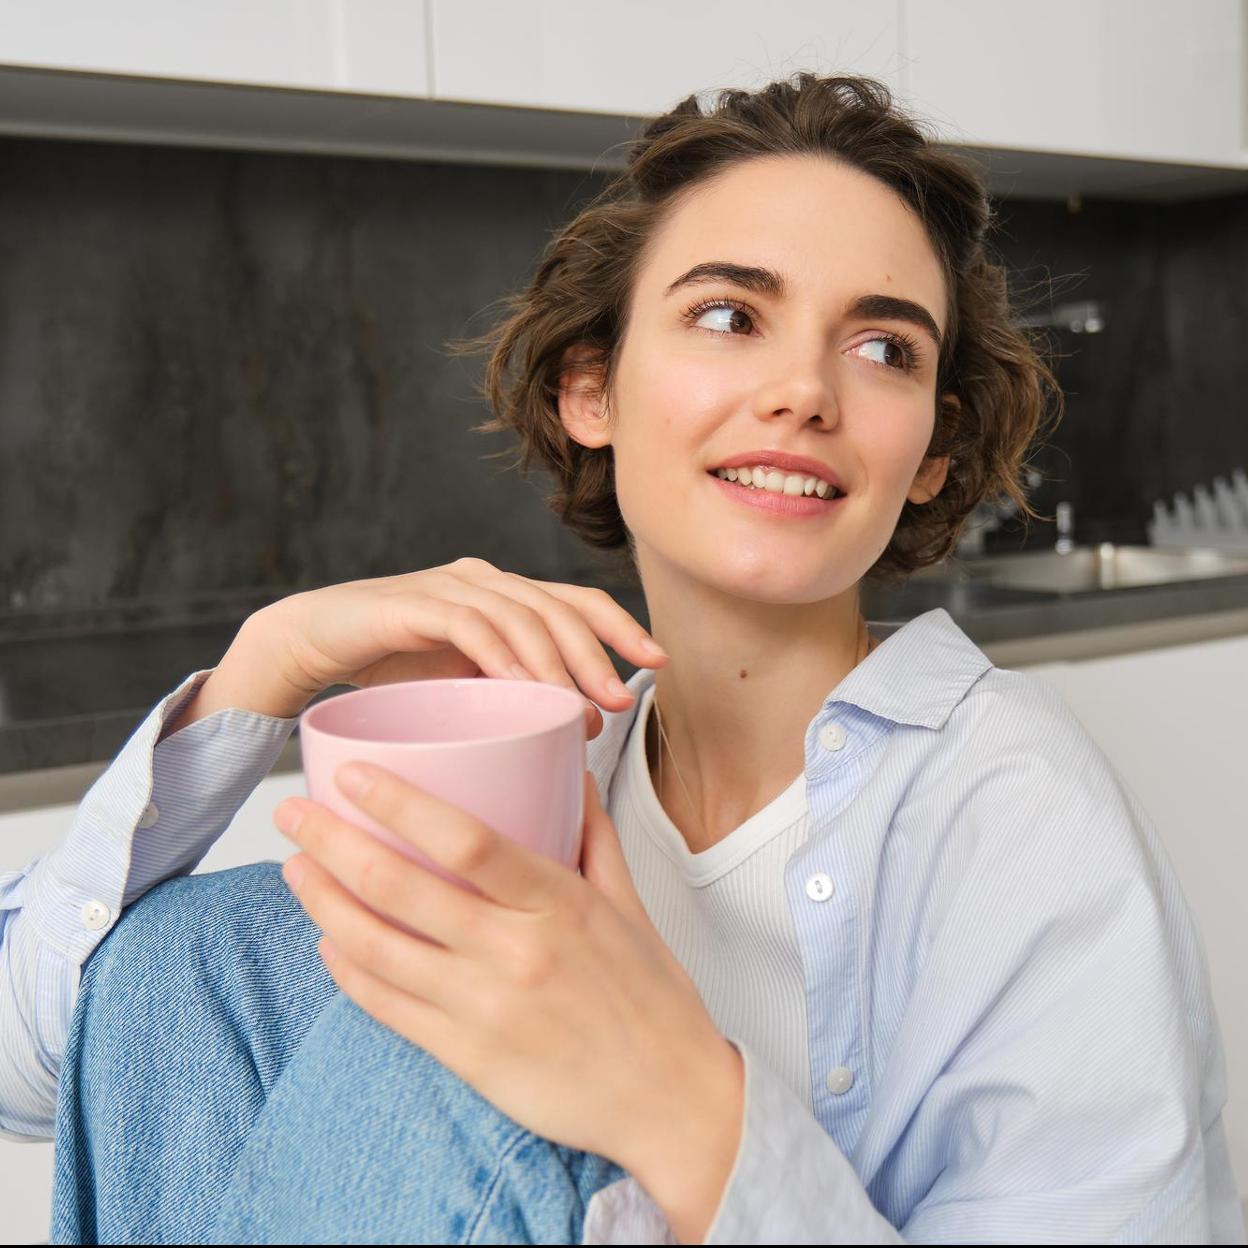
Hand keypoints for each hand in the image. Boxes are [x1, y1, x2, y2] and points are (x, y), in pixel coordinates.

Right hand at [247, 557, 666, 737]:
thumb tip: (573, 728)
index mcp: (504, 595)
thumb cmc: (392, 668)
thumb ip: (512, 691)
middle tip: (619, 700)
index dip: (621, 627)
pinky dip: (499, 654)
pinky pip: (468, 624)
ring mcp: (449, 587)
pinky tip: (519, 686)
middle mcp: (484, 581)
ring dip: (555, 663)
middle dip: (597, 653)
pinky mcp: (413, 603)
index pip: (576, 601)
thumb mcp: (465, 682)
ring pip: (521, 616)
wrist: (311, 643)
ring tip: (578, 705)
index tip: (657, 662)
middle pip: (558, 607)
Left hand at [274, 761, 743, 1235]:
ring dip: (324, 904)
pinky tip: (329, 943)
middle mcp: (516, 951)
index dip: (399, 803)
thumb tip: (573, 775)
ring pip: (378, 947)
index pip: (464, 838)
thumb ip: (595, 837)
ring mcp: (485, 1008)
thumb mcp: (632, 906)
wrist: (671, 1100)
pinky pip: (388, 1008)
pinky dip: (348, 972)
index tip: (353, 775)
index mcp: (559, 903)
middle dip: (333, 843)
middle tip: (294, 814)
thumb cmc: (652, 998)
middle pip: (401, 887)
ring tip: (296, 870)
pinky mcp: (468, 1056)